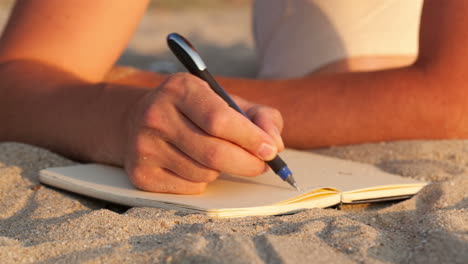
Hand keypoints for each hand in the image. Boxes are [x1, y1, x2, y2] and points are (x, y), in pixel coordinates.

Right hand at [123, 73, 283, 193]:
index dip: (250, 139)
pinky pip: (189, 188)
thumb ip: (260, 116)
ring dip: (222, 171)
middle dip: (247, 163)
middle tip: (262, 165)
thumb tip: (275, 143)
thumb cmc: (196, 111)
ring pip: (204, 173)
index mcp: (180, 88)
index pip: (220, 120)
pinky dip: (203, 182)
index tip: (271, 150)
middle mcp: (156, 114)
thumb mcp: (227, 101)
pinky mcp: (140, 173)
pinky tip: (196, 165)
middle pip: (214, 152)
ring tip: (217, 156)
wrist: (141, 119)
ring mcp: (144, 146)